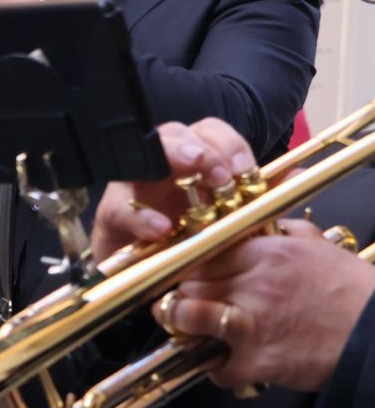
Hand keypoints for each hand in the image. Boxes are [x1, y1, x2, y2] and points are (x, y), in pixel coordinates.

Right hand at [90, 118, 256, 258]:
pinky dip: (140, 218)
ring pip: (143, 157)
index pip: (210, 133)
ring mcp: (132, 185)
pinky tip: (160, 229)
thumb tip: (296, 175)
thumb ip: (258, 198)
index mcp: (194, 158)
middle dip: (199, 149)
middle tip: (219, 174)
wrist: (148, 274)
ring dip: (169, 161)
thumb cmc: (190, 238)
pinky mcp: (111, 214)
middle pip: (175, 135)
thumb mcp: (228, 218)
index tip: (244, 169)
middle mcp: (161, 164)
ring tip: (192, 178)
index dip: (228, 145)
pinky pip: (119, 208)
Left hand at [164, 221, 374, 391]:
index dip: (193, 266)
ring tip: (194, 330)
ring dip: (185, 325)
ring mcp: (251, 323)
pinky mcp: (256, 361)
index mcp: (269, 254)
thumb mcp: (323, 249)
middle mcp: (255, 284)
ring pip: (187, 316)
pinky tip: (227, 364)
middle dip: (185, 294)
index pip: (205, 252)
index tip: (191, 276)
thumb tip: (268, 225)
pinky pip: (214, 366)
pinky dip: (216, 368)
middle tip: (190, 304)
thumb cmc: (355, 294)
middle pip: (189, 283)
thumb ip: (290, 233)